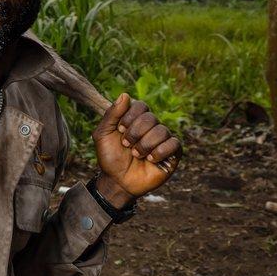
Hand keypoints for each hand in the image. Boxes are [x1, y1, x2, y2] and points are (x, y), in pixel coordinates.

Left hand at [92, 93, 181, 207]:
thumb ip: (112, 114)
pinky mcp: (173, 153)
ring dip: (145, 145)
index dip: (129, 117)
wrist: (117, 181)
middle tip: (126, 146)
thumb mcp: (102, 134)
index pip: (141, 105)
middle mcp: (150, 126)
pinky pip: (174, 143)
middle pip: (150, 118)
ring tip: (137, 155)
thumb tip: (125, 95)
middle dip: (135, 134)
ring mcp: (162, 139)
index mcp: (135, 119)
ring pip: (161, 131)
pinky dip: (159, 152)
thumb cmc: (110, 157)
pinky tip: (151, 160)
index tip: (120, 130)